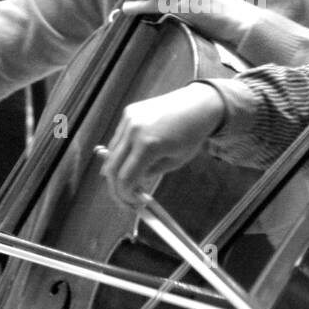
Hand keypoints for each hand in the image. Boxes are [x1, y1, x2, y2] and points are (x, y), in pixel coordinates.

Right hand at [100, 83, 225, 206]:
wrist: (197, 104)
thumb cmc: (192, 134)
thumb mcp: (175, 161)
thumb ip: (151, 173)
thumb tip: (133, 182)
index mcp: (148, 145)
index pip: (125, 178)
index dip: (125, 195)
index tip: (131, 204)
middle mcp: (134, 131)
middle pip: (111, 167)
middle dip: (116, 186)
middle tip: (124, 197)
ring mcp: (129, 119)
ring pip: (112, 153)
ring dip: (117, 169)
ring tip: (132, 177)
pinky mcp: (128, 112)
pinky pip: (118, 138)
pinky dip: (121, 152)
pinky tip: (133, 158)